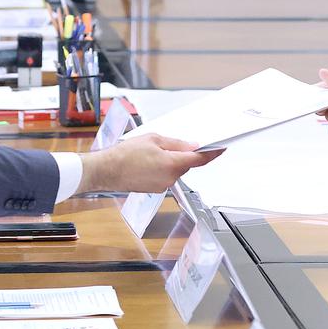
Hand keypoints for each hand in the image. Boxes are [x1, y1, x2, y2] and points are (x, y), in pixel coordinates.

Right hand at [78, 133, 221, 194]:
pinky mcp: (156, 189)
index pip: (200, 159)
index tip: (221, 149)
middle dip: (183, 153)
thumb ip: (176, 143)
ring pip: (176, 170)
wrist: (106, 170)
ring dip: (170, 160)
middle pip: (187, 163)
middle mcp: (171, 178)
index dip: (213, 153)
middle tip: (169, 143)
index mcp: (172, 163)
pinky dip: (162, 167)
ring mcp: (163, 185)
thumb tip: (192, 146)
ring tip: (151, 152)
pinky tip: (147, 161)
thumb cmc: (125, 154)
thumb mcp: (153, 139)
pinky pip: (166, 176)